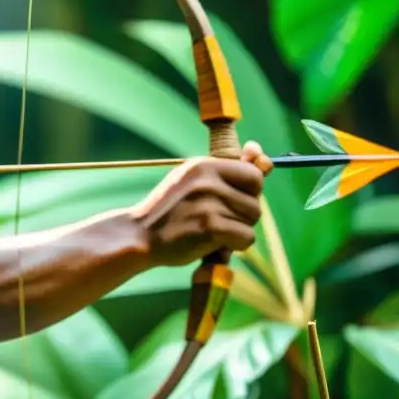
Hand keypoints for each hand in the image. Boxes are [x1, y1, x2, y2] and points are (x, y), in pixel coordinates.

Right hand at [132, 141, 273, 266]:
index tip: (233, 201)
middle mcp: (208, 180)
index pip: (254, 175)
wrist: (139, 235)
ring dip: (237, 231)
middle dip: (243, 215)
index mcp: (204, 165)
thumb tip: (259, 152)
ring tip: (210, 231)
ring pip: (252, 221)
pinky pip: (246, 238)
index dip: (250, 192)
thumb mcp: (193, 182)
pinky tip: (213, 244)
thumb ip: (226, 171)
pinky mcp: (211, 227)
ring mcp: (210, 203)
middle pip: (256, 201)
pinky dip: (235, 246)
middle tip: (217, 220)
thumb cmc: (169, 211)